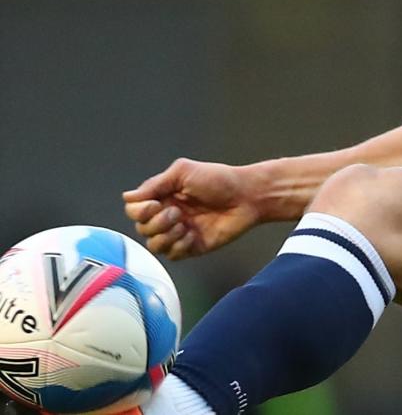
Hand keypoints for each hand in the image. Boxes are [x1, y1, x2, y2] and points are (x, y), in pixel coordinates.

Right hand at [123, 158, 263, 259]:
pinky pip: (172, 255)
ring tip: (183, 224)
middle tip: (177, 212)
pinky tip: (193, 234)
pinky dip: (179, 246)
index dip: (139, 211)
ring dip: (165, 236)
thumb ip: (155, 184)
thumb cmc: (220, 180)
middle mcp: (168, 215)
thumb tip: (128, 197)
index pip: (134, 210)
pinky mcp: (191, 246)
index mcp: (164, 196)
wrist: (248, 196)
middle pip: (141, 229)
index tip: (155, 204)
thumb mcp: (184, 172)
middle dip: (155, 223)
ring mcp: (179, 232)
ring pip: (153, 245)